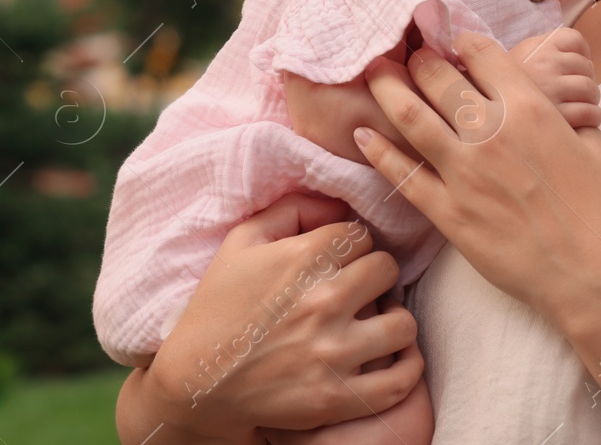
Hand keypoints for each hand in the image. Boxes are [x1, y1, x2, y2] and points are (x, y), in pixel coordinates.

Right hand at [135, 193, 423, 440]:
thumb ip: (293, 209)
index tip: (339, 261)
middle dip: (373, 276)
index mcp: (302, 258)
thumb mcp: (241, 241)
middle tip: (358, 289)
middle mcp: (323, 301)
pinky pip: (400, 380)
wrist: (195, 381)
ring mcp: (333, 352)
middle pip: (387, 270)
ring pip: (403, 323)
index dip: (351, 246)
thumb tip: (338, 204)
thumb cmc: (218, 305)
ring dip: (391, 320)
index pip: (361, 235)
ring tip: (374, 323)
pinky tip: (391, 358)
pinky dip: (404, 367)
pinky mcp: (337, 397)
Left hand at [350, 30, 600, 331]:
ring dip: (387, 88)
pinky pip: (402, 174)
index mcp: (530, 108)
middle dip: (417, 59)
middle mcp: (491, 132)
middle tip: (404, 55)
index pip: (481, 52)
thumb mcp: (592, 144)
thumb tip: (546, 99)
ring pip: (410, 115)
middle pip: (436, 76)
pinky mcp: (448, 212)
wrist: (593, 274)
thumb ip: (562, 114)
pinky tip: (360, 134)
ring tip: (373, 75)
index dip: (461, 42)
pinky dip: (377, 151)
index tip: (451, 44)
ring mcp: (465, 172)